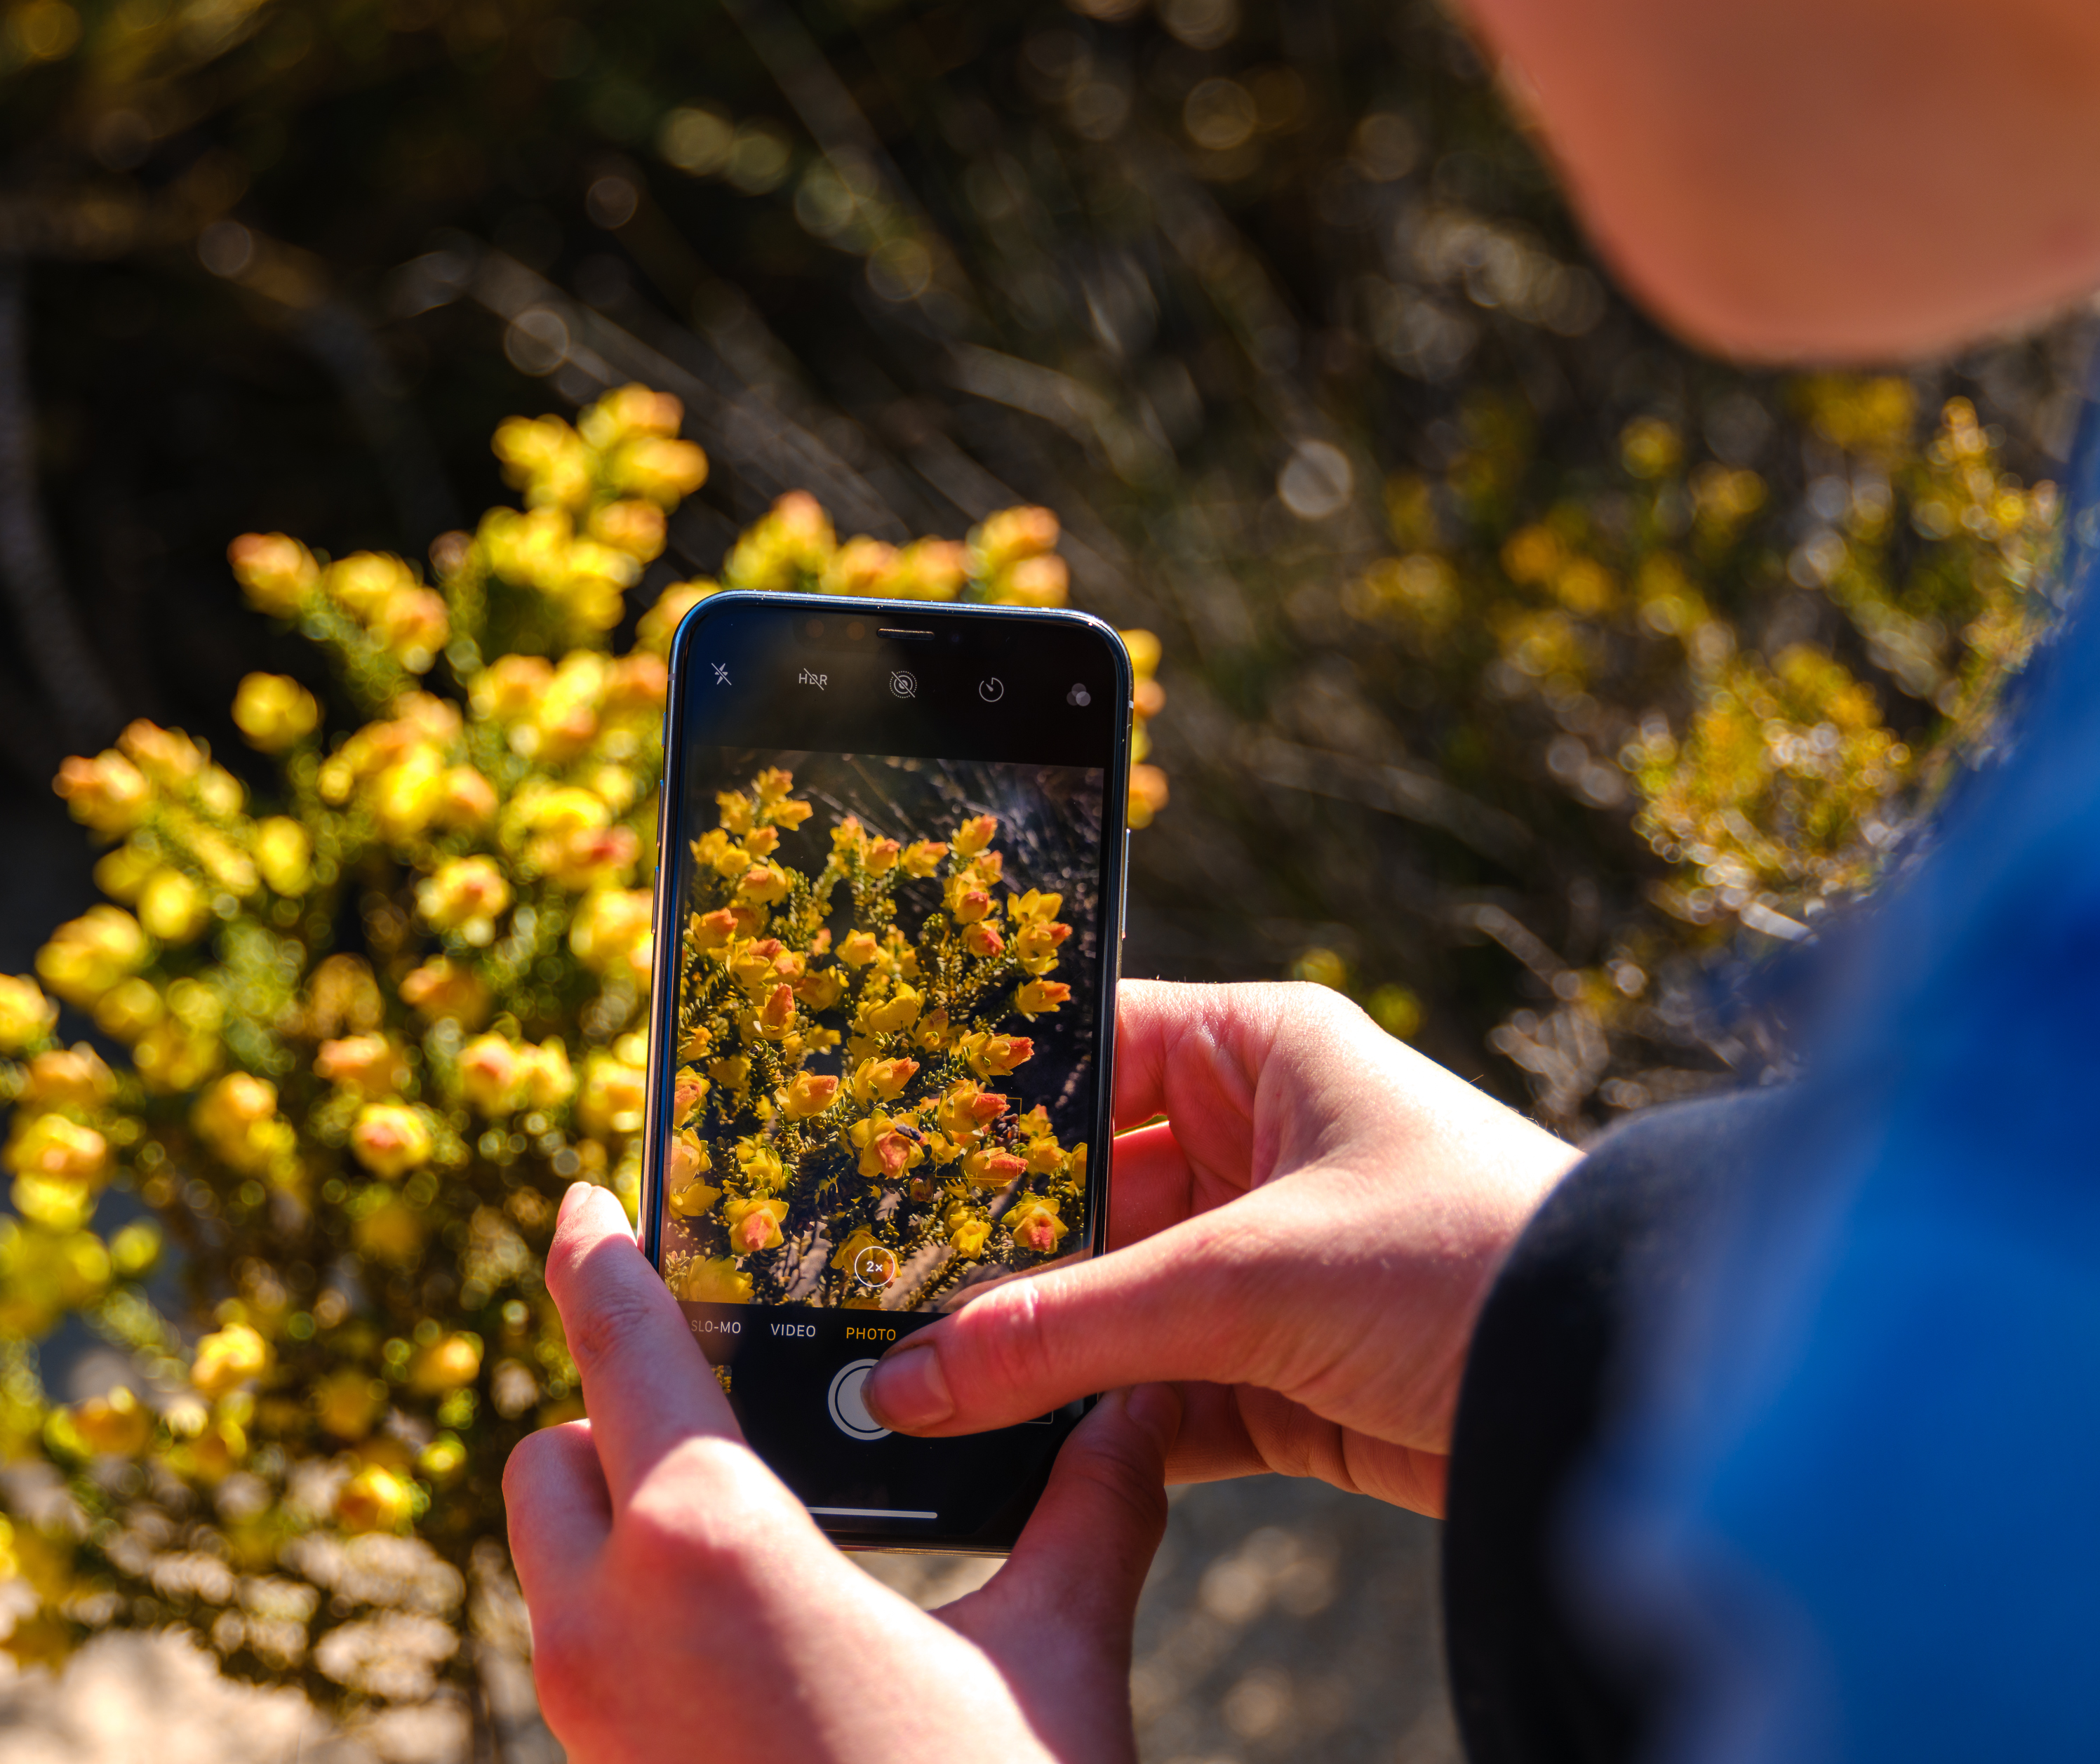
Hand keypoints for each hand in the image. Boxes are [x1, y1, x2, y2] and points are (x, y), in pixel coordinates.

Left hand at [504, 1181, 1180, 1763]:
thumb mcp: (1055, 1664)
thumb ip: (1089, 1517)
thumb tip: (1139, 1410)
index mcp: (704, 1548)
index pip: (617, 1343)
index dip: (595, 1255)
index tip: (584, 1196)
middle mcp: (609, 1624)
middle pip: (553, 1450)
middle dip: (610, 1401)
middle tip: (712, 1374)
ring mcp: (591, 1722)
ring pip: (556, 1557)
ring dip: (615, 1503)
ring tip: (738, 1487)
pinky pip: (584, 1646)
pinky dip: (633, 1593)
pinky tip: (753, 1608)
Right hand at [866, 980, 1576, 1515]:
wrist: (1617, 1397)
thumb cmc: (1458, 1261)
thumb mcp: (1245, 1279)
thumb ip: (1068, 1328)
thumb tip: (914, 1377)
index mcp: (1261, 1055)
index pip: (1090, 1052)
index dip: (993, 1105)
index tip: (887, 1151)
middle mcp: (1259, 1145)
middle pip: (1089, 1194)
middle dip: (1000, 1255)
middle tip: (883, 1295)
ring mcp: (1269, 1263)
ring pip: (1114, 1301)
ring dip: (1043, 1352)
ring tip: (927, 1382)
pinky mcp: (1283, 1373)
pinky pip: (1157, 1392)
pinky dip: (1102, 1426)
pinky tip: (1020, 1446)